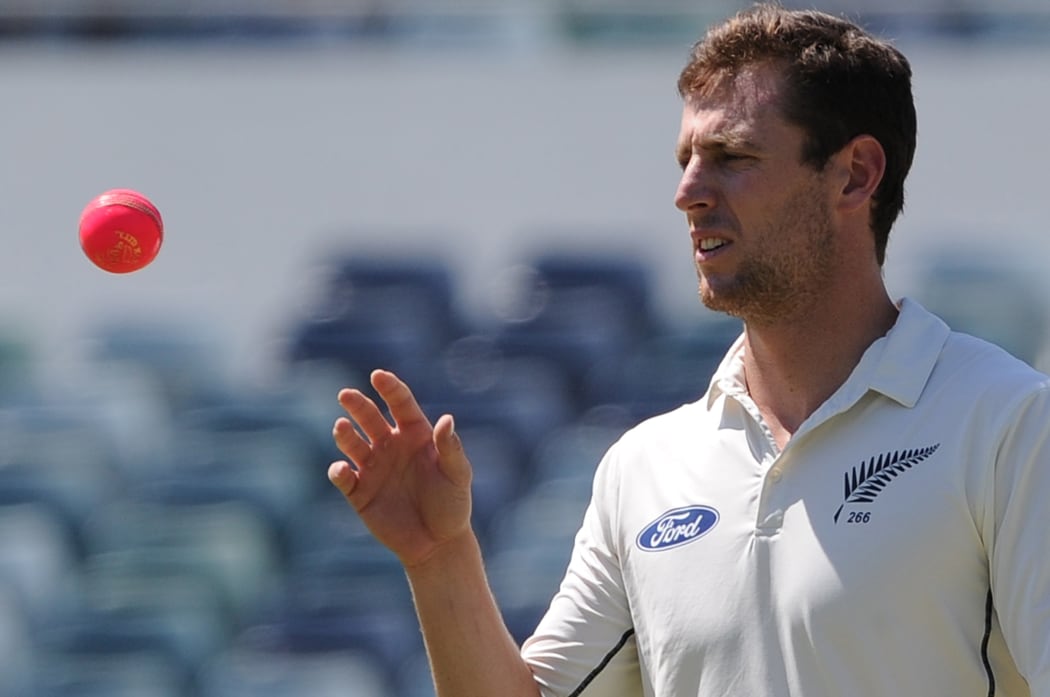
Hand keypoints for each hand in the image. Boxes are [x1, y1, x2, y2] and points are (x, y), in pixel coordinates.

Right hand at [329, 369, 473, 567]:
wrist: (438, 544)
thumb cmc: (453, 505)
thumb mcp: (458, 475)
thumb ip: (451, 448)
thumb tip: (447, 419)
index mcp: (415, 434)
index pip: (400, 404)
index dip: (390, 388)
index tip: (378, 375)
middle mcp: (390, 446)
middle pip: (370, 418)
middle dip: (358, 405)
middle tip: (346, 395)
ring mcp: (373, 468)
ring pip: (352, 444)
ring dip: (344, 435)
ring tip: (341, 427)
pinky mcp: (359, 493)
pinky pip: (343, 477)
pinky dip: (339, 470)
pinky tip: (343, 468)